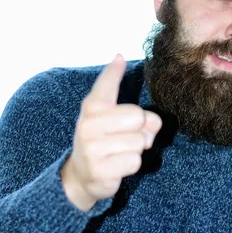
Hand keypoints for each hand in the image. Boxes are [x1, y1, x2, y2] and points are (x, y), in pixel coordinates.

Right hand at [61, 54, 161, 210]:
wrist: (81, 176)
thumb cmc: (102, 141)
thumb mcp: (109, 119)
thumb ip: (132, 109)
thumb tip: (150, 114)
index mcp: (92, 108)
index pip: (106, 85)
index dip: (114, 71)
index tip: (119, 56)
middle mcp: (88, 125)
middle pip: (138, 116)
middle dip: (140, 129)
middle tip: (127, 136)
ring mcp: (92, 149)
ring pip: (139, 142)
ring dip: (136, 150)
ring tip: (120, 152)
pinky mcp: (100, 171)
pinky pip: (135, 161)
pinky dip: (132, 165)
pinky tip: (117, 165)